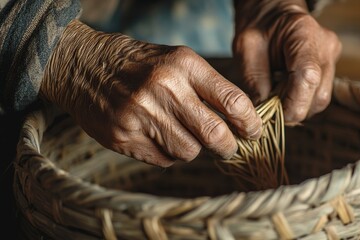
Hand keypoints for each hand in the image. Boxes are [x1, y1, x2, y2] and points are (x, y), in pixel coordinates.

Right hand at [40, 20, 261, 166]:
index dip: (250, 123)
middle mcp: (163, 88)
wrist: (84, 66)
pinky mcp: (123, 136)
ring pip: (188, 151)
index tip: (254, 132)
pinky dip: (167, 153)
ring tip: (177, 132)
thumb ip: (208, 88)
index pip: (232, 101)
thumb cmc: (140, 64)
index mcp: (183, 64)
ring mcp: (140, 114)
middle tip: (228, 148)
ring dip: (191, 147)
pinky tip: (155, 135)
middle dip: (228, 147)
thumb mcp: (177, 60)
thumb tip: (239, 122)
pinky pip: (163, 159)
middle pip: (214, 134)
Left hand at [233, 0, 341, 123]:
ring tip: (275, 96)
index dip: (291, 104)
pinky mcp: (330, 69)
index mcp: (305, 34)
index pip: (307, 77)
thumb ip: (254, 81)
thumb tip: (262, 115)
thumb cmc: (257, 29)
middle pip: (317, 96)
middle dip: (291, 109)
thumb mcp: (245, 49)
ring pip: (320, 100)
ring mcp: (332, 58)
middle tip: (268, 106)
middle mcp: (326, 47)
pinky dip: (300, 101)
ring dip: (296, 106)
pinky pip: (318, 96)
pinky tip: (284, 92)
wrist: (272, 16)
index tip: (271, 115)